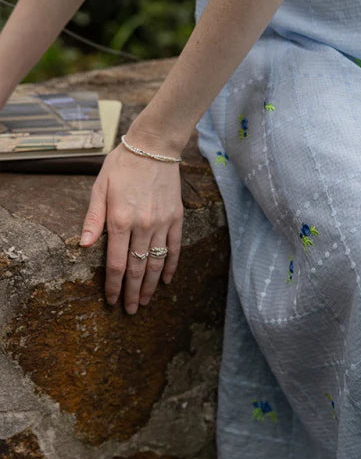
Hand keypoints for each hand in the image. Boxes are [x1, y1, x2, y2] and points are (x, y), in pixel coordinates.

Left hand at [79, 135, 183, 313]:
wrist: (154, 148)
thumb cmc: (122, 166)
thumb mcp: (99, 188)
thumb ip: (93, 219)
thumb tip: (85, 245)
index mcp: (120, 220)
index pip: (117, 263)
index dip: (114, 285)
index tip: (113, 301)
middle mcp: (142, 226)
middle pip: (138, 268)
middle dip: (133, 292)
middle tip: (131, 310)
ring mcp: (162, 224)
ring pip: (156, 263)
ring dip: (152, 286)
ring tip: (147, 301)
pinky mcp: (176, 219)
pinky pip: (174, 249)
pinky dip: (171, 266)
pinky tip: (167, 281)